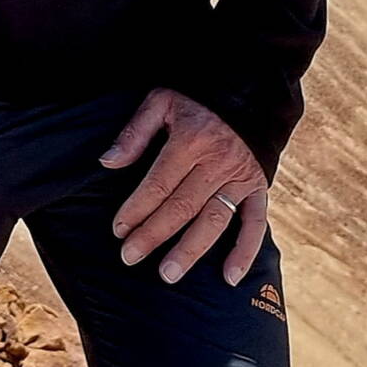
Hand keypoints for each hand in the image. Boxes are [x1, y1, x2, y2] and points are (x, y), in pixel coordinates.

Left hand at [102, 88, 268, 284]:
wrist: (249, 89)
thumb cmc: (197, 96)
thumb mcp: (161, 100)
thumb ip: (135, 132)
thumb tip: (107, 162)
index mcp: (190, 140)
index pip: (158, 184)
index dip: (136, 209)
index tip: (118, 230)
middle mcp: (217, 163)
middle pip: (181, 207)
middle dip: (153, 234)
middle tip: (130, 257)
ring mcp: (240, 177)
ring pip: (214, 220)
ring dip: (191, 250)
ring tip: (168, 274)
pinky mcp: (259, 187)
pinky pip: (255, 223)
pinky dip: (245, 251)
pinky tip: (229, 276)